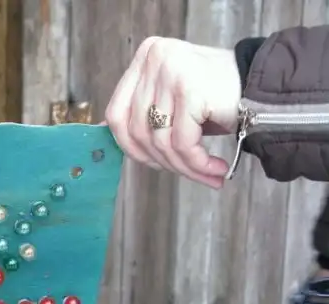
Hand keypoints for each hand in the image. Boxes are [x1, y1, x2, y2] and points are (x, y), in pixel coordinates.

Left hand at [104, 37, 241, 187]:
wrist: (269, 89)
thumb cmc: (219, 101)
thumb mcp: (172, 104)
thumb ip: (142, 115)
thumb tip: (104, 135)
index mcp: (145, 59)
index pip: (116, 114)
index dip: (130, 148)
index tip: (154, 165)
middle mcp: (154, 58)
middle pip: (137, 131)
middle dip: (163, 162)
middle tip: (190, 174)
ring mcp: (170, 70)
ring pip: (160, 140)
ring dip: (185, 167)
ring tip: (209, 175)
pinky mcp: (189, 87)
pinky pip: (182, 142)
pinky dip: (198, 163)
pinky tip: (216, 169)